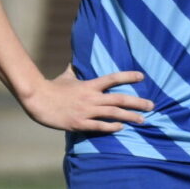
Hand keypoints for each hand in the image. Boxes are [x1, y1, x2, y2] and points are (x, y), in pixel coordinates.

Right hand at [19, 68, 152, 132]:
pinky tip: (121, 128)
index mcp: (88, 85)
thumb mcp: (65, 76)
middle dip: (138, 102)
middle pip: (119, 99)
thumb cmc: (51, 88)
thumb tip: (76, 61)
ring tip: (143, 120)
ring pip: (113, 114)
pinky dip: (112, 127)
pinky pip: (99, 126)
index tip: (142, 77)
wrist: (37, 99)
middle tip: (152, 105)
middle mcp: (90, 98)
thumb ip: (74, 70)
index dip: (128, 77)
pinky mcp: (79, 123)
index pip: (112, 78)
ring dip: (130, 117)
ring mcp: (85, 111)